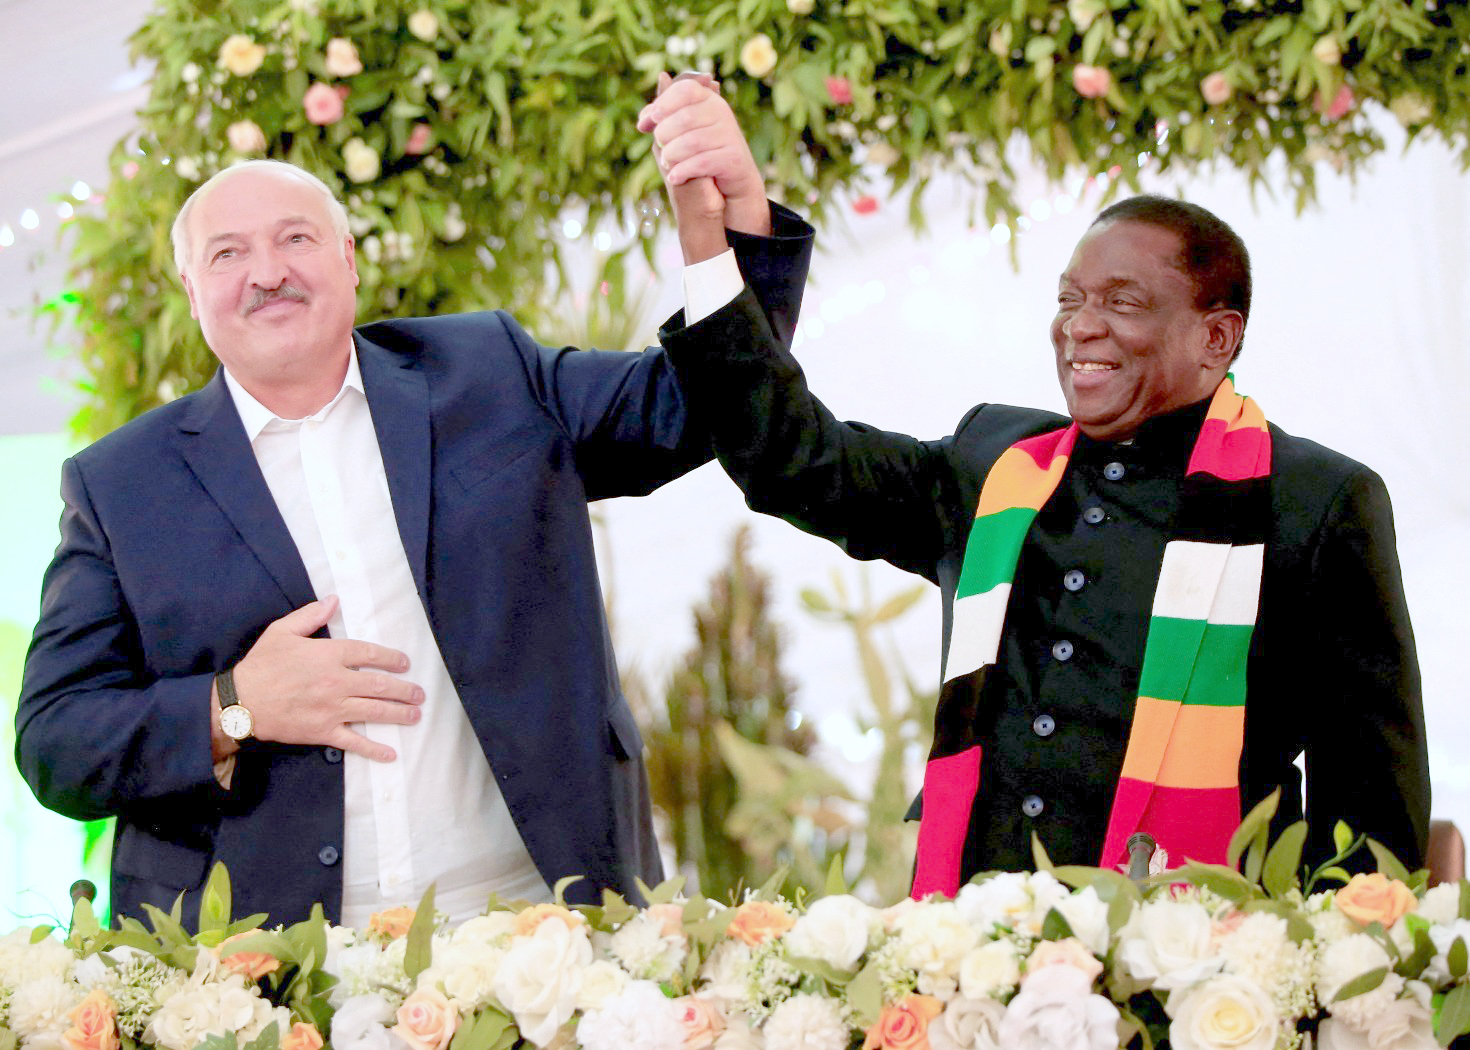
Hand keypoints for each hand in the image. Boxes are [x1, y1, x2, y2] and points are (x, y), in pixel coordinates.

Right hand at [222, 596, 424, 762]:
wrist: (239, 703)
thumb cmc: (261, 665)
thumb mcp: (282, 632)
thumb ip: (310, 616)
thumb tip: (333, 600)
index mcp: (328, 655)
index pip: (370, 654)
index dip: (392, 658)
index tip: (404, 663)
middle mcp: (336, 682)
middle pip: (379, 685)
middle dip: (404, 689)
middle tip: (419, 693)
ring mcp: (332, 709)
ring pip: (374, 711)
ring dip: (399, 713)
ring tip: (416, 715)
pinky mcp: (323, 732)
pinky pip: (354, 742)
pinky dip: (374, 749)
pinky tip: (391, 753)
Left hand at [638, 72, 769, 240]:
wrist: (730, 182)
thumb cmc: (700, 152)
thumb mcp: (681, 128)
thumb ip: (667, 109)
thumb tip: (661, 77)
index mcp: (708, 99)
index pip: (685, 89)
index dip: (663, 103)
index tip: (650, 120)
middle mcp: (722, 112)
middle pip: (684, 118)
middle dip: (664, 136)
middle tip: (661, 149)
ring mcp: (730, 134)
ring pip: (691, 142)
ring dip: (672, 156)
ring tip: (667, 164)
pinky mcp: (734, 158)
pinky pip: (702, 162)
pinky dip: (682, 171)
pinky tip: (675, 177)